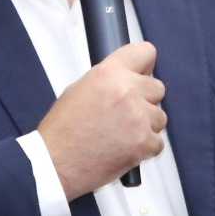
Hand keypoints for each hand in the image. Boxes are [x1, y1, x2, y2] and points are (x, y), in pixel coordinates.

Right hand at [38, 42, 166, 199]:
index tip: (143, 73)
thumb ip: (108, 80)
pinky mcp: (144, 143)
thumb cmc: (61, 131)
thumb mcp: (78, 89)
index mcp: (109, 73)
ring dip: (145, 125)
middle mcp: (126, 91)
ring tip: (120, 134)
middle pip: (157, 87)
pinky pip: (158, 142)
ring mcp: (138, 118)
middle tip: (124, 113)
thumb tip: (128, 77)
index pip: (145, 52)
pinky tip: (123, 148)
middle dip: (144, 100)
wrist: (54, 163)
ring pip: (160, 117)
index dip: (145, 65)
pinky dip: (144, 148)